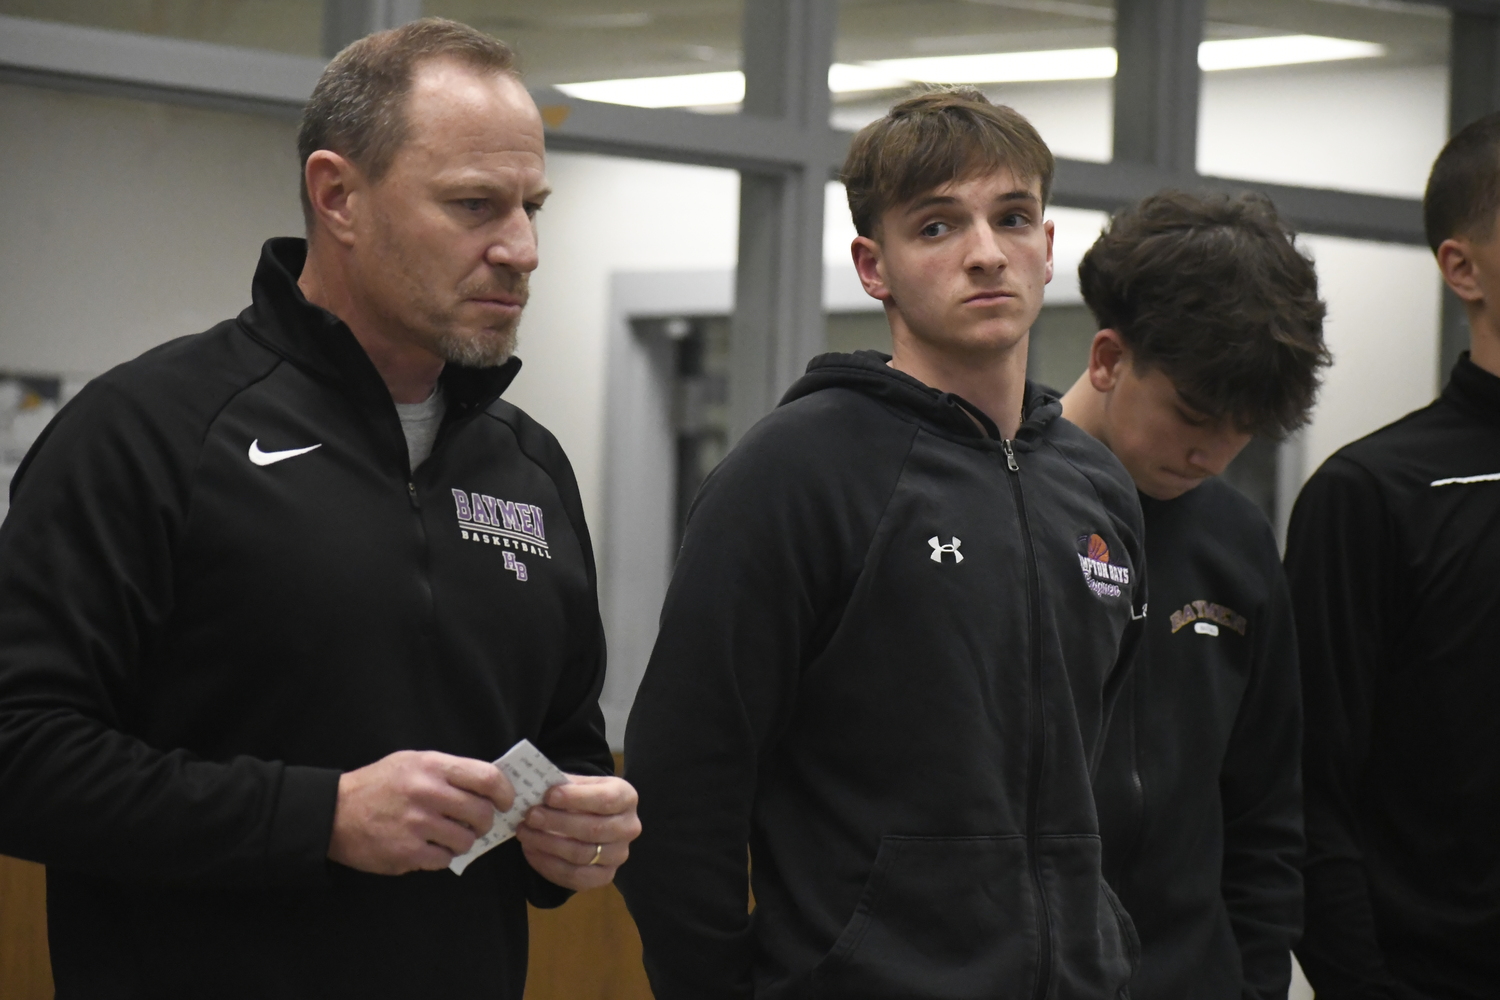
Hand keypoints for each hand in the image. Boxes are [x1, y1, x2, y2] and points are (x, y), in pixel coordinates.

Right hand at [328, 750, 514, 874]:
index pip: (487, 778)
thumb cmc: (378, 785)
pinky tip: (428, 847)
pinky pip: (445, 860)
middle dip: (485, 821)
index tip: (505, 801)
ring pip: (467, 840)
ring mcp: (417, 825)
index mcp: (432, 766)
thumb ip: (448, 771)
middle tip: (476, 823)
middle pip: (482, 813)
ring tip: (447, 835)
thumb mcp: (412, 762)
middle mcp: (427, 793)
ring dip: (463, 841)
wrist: (333, 813)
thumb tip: (488, 785)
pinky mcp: (408, 853)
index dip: (505, 792)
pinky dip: (442, 856)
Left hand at [516, 775, 640, 891]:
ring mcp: (618, 855)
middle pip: (594, 830)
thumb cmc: (584, 797)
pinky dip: (548, 865)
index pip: (606, 799)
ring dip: (548, 844)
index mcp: (626, 798)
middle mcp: (629, 828)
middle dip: (557, 823)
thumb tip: (536, 789)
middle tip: (530, 815)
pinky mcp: (605, 877)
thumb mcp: (578, 783)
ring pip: (582, 854)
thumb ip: (562, 785)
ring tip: (525, 832)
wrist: (593, 817)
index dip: (577, 798)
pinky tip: (531, 851)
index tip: (549, 795)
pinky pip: (575, 877)